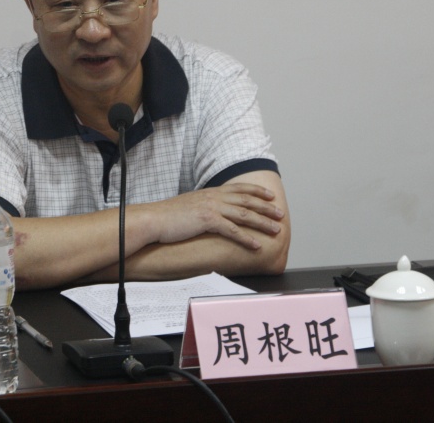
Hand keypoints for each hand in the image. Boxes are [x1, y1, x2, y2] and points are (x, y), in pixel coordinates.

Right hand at [146, 181, 284, 250]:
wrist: (152, 219)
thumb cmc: (167, 216)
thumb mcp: (188, 206)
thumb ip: (202, 207)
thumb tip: (209, 213)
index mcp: (210, 192)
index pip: (239, 189)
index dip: (257, 191)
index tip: (270, 196)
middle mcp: (213, 197)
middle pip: (247, 200)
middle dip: (266, 208)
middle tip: (281, 214)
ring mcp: (211, 208)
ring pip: (244, 214)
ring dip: (262, 223)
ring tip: (276, 230)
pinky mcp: (207, 220)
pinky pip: (232, 230)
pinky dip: (246, 238)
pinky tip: (256, 245)